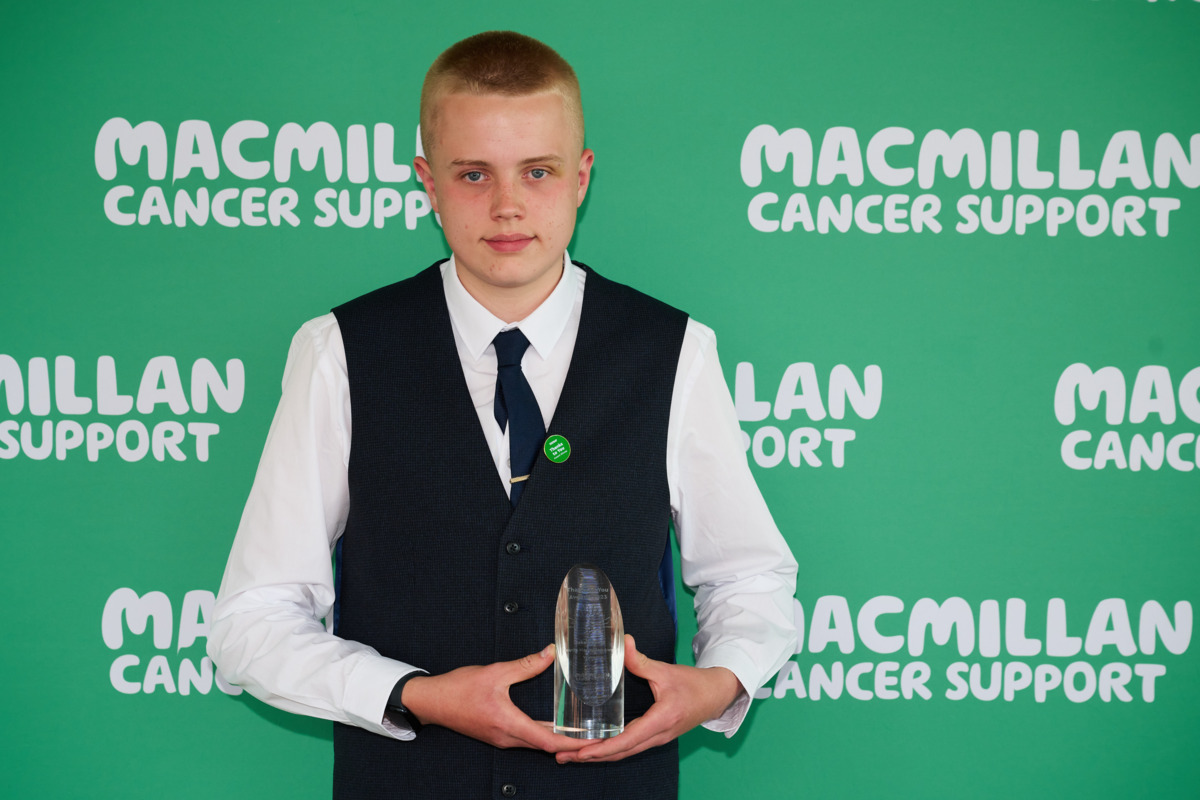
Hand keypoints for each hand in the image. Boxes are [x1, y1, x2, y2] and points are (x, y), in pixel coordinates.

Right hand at [401, 644, 590, 753]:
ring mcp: (502, 738)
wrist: (431, 702)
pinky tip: (556, 727)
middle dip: (573, 745)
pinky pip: (527, 739)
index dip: (573, 743)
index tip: (594, 741)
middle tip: (598, 737)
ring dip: (559, 741)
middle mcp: (507, 737)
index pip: (548, 740)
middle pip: (546, 746)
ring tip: (583, 733)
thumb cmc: (459, 689)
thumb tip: (550, 653)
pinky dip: (545, 736)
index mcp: (508, 724)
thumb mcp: (494, 672)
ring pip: (537, 744)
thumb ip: (524, 665)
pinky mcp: (498, 735)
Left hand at [556, 635, 740, 763]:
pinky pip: (630, 748)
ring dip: (598, 756)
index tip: (581, 752)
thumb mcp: (667, 670)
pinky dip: (611, 751)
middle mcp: (658, 735)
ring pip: (624, 753)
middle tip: (562, 755)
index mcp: (660, 720)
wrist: (716, 695)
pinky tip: (595, 748)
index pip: (627, 739)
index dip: (603, 747)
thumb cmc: (694, 684)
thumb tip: (624, 642)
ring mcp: (658, 739)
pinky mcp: (656, 737)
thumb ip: (641, 661)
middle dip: (591, 756)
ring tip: (571, 756)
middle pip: (620, 752)